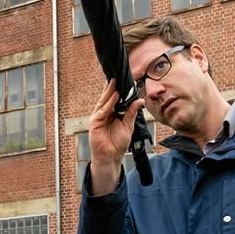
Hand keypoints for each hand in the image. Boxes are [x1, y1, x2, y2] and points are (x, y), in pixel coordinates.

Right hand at [87, 79, 144, 194]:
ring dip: (110, 92)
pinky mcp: (95, 122)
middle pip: (108, 98)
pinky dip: (109, 103)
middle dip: (113, 87)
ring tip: (116, 83)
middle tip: (118, 76)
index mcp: (111, 113)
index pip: (114, 99)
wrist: (111, 157)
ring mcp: (98, 117)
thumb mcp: (128, 125)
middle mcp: (104, 113)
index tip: (124, 80)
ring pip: (104, 102)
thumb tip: (140, 100)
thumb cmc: (118, 143)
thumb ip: (132, 112)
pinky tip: (114, 96)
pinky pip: (103, 110)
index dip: (119, 90)